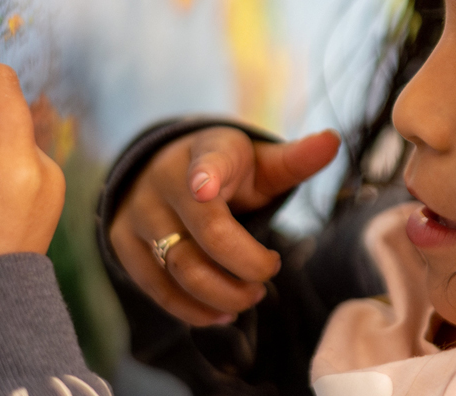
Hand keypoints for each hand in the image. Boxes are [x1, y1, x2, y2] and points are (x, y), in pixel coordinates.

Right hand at [109, 126, 339, 325]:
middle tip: (267, 277)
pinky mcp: (123, 242)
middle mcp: (164, 181)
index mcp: (204, 153)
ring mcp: (138, 213)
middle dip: (245, 268)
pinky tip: (220, 313)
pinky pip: (156, 287)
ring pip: (179, 268)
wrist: (161, 170)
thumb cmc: (224, 169)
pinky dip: (191, 309)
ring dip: (221, 294)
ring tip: (249, 298)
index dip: (207, 175)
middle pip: (204, 236)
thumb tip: (332, 141)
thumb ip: (293, 160)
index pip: (207, 164)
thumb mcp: (258, 161)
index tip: (206, 187)